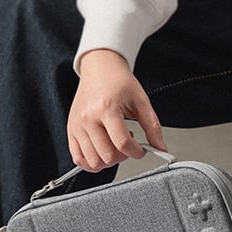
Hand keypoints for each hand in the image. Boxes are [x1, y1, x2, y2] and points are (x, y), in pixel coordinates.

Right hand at [69, 49, 166, 171]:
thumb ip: (153, 127)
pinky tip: (102, 153)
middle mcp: (88, 118)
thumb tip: (160, 148)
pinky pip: (78, 158)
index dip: (136, 152)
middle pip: (107, 156)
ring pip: (93, 161)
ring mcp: (77, 126)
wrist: (99, 68)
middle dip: (123, 156)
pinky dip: (91, 163)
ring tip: (114, 144)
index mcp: (106, 108)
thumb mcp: (141, 101)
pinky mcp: (71, 130)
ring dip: (108, 160)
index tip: (141, 150)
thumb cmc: (118, 82)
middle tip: (128, 144)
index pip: (122, 143)